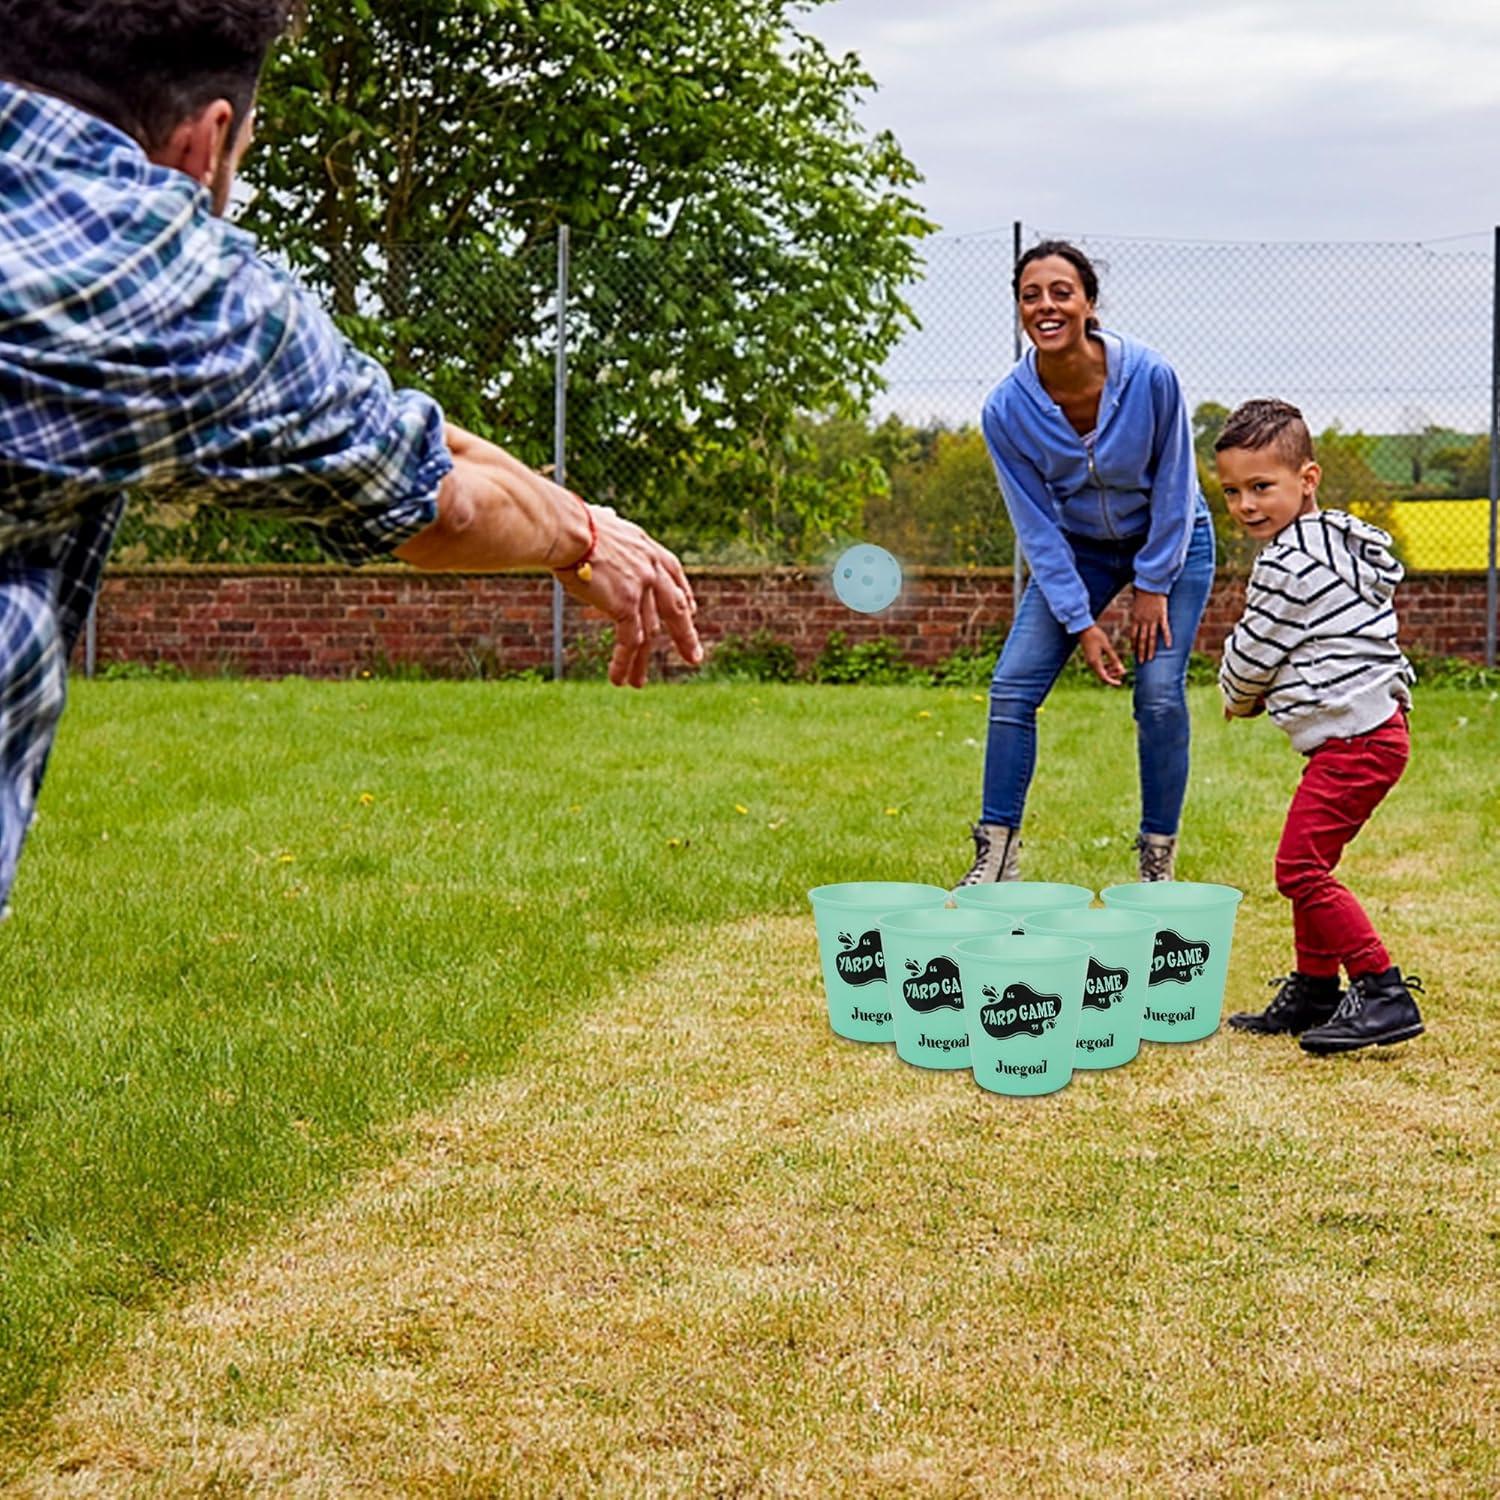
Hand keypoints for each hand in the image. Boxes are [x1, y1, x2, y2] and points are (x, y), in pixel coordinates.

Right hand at [556, 506, 702, 687]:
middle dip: (685, 636)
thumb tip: (606, 514)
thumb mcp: (601, 520)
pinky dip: (623, 662)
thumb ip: (610, 525)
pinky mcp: (626, 604)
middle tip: (693, 657)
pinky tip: (618, 679)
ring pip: (649, 632)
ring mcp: (642, 587)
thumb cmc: (570, 522)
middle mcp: (650, 568)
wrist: (566, 529)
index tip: (692, 611)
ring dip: (640, 661)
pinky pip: (629, 641)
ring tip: (636, 683)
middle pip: (675, 608)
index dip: (684, 594)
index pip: (674, 573)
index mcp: (646, 547)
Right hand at [1077, 624, 1124, 685]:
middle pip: (1102, 675)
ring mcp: (1090, 661)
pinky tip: (1112, 661)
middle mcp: (1091, 664)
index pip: (1104, 677)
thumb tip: (1121, 670)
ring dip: (1110, 670)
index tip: (1120, 683)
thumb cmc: (1096, 636)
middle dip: (1113, 675)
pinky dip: (1106, 666)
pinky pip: (1098, 666)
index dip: (1112, 682)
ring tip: (1119, 666)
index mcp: (1095, 662)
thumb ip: (1114, 659)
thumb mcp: (1107, 647)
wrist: (1083, 629)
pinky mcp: (1090, 658)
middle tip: (1123, 671)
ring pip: (1101, 671)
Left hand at [1130, 589, 1170, 663]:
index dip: (1134, 645)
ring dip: (1151, 649)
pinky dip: (1167, 638)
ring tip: (1150, 659)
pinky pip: (1165, 629)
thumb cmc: (1142, 592)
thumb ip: (1136, 614)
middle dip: (1141, 652)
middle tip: (1141, 662)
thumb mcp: (1136, 605)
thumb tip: (1136, 619)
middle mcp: (1143, 621)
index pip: (1133, 636)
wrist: (1150, 584)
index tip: (1134, 653)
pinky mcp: (1162, 616)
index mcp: (1136, 618)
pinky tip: (1169, 646)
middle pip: (1142, 640)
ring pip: (1151, 638)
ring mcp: (1153, 619)